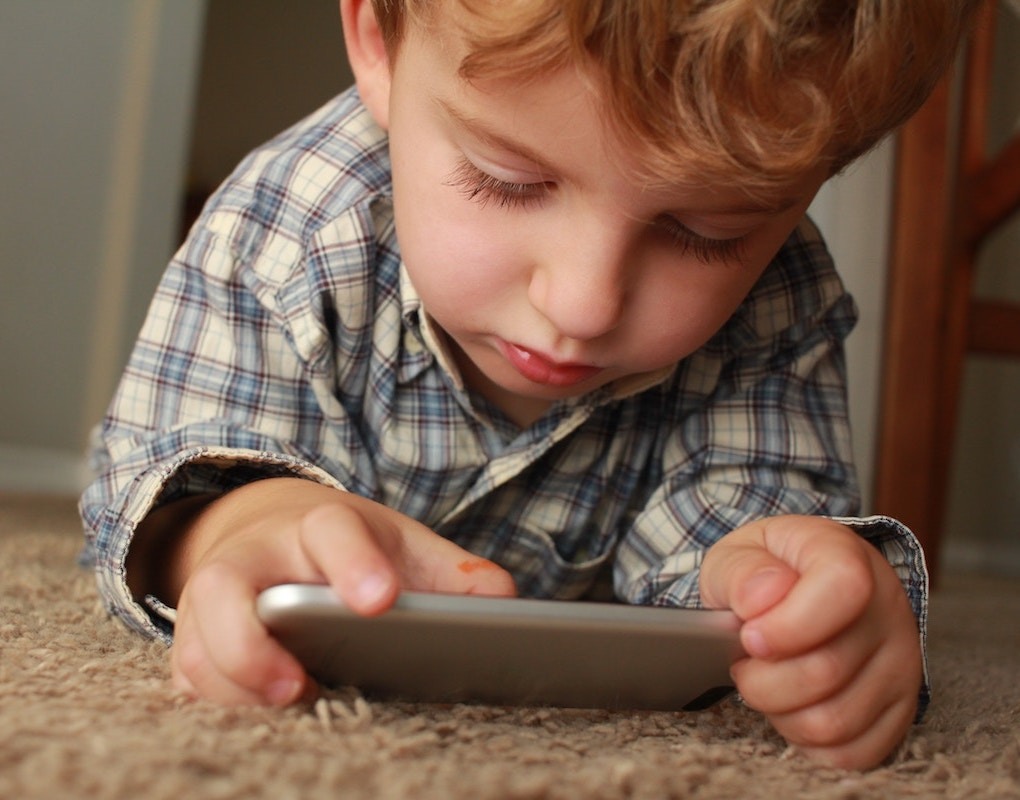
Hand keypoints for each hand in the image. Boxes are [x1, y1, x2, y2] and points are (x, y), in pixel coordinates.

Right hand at [157, 478, 515, 706]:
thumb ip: (452, 576)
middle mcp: (255, 557)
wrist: (274, 532)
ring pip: (193, 641)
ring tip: (289, 711)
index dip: (353, 564)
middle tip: (299, 686)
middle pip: (224, 586)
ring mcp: (213, 598)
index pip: (331, 531)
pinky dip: (214, 705)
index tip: (379, 602)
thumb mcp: (404, 548)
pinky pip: (185, 677)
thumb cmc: (352, 550)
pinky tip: (257, 724)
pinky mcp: (192, 638)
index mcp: (319, 527)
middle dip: (252, 642)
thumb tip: (506, 605)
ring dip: (232, 685)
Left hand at [699, 515, 921, 769]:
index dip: (788, 625)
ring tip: (765, 684)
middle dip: (762, 680)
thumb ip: (741, 572)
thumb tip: (759, 601)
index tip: (750, 637)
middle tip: (744, 664)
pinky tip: (791, 708)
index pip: (842, 589)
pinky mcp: (901, 710)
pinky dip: (806, 741)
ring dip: (780, 712)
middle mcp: (888, 610)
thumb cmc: (768, 572)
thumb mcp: (739, 554)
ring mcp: (903, 663)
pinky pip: (851, 752)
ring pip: (835, 721)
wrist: (804, 587)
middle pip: (826, 671)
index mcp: (848, 557)